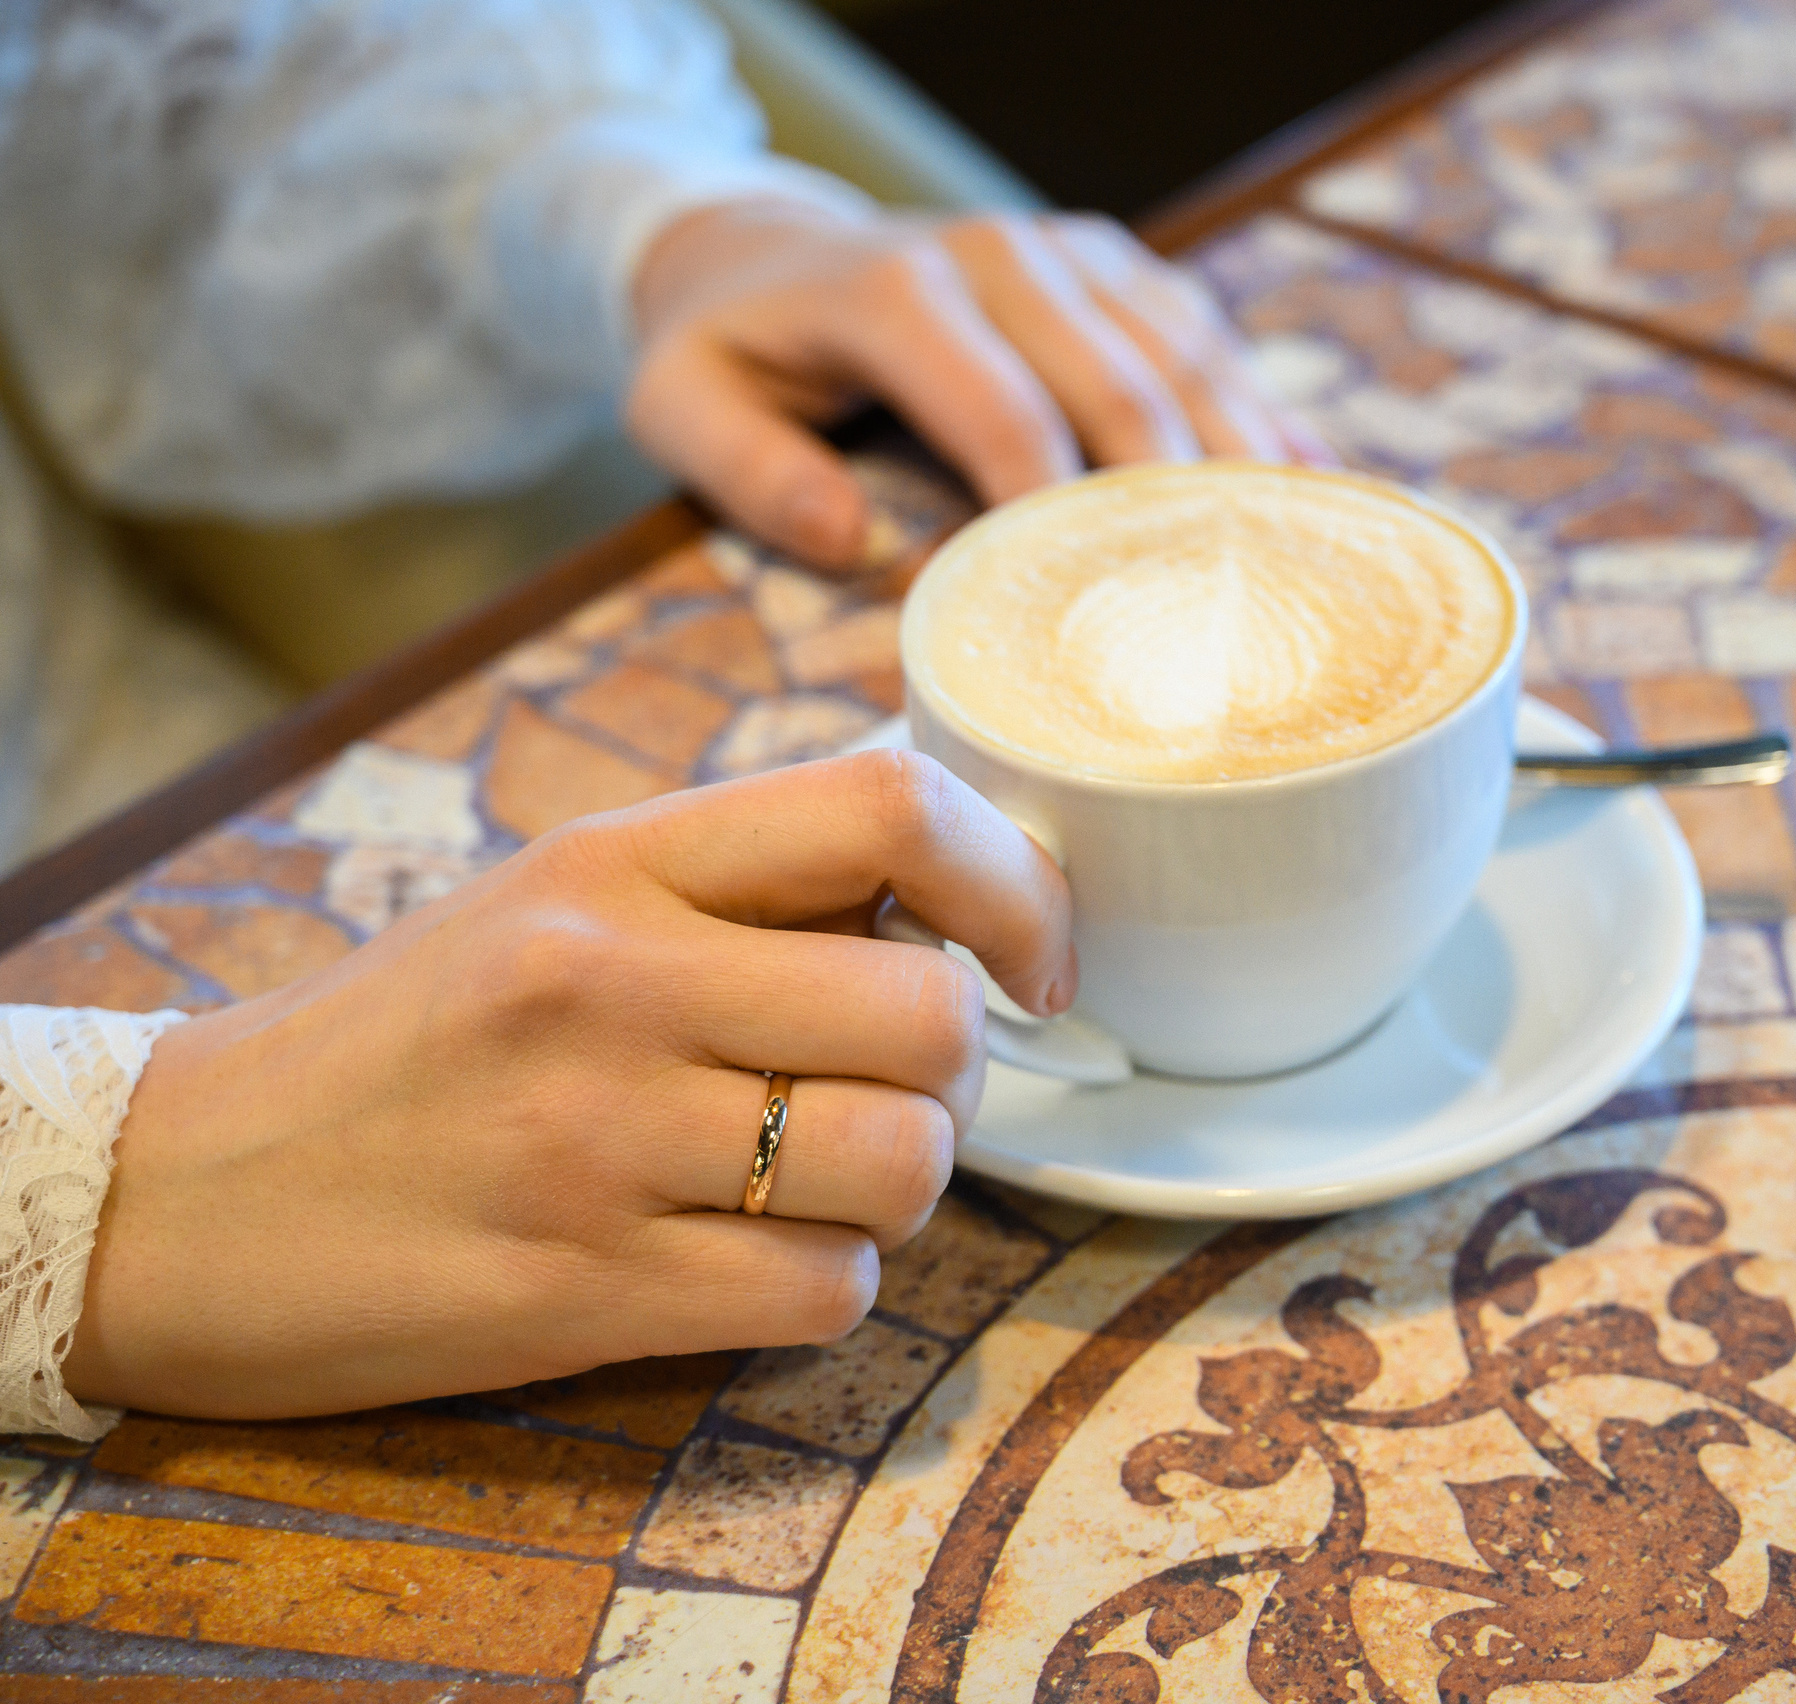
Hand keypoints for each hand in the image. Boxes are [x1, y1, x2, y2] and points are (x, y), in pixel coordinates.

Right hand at [63, 752, 1070, 1418]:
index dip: (1015, 883)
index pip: (893, 807)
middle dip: (962, 1074)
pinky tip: (754, 1259)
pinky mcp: (584, 1288)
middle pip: (935, 1017)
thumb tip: (962, 893)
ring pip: (905, 1165)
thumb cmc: (408, 1041)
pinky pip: (825, 1290)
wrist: (180, 1196)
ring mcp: (598, 1141)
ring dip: (903, 1188)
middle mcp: (615, 983)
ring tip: (822, 1177)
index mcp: (619, 861)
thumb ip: (743, 886)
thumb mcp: (557, 902)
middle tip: (896, 1090)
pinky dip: (828, 1285)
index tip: (1033, 957)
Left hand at [625, 203, 1331, 569]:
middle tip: (1217, 628)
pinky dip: (1259, 421)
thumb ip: (751, 473)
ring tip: (1296, 573)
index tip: (1098, 624)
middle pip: (1121, 389)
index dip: (1058, 520)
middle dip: (1176, 508)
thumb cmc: (735, 352)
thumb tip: (852, 541)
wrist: (767, 247)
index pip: (1006, 415)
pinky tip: (1309, 500)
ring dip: (1243, 465)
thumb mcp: (681, 407)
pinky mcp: (1121, 268)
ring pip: (1186, 360)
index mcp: (900, 293)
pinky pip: (1208, 343)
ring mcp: (1075, 253)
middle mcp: (1004, 255)